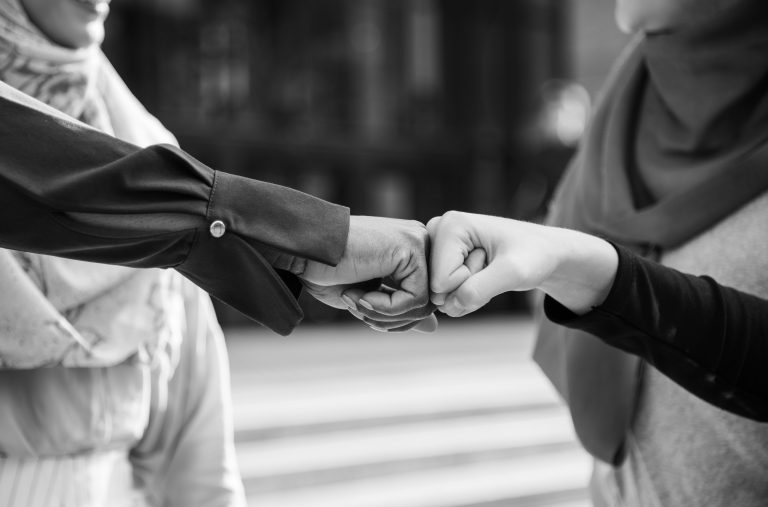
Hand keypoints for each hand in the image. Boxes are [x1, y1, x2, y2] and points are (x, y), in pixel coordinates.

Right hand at [300, 215, 436, 331]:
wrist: (303, 250)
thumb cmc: (327, 271)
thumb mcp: (368, 299)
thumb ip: (400, 310)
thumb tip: (434, 328)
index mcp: (409, 253)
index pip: (421, 300)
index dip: (393, 318)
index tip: (362, 311)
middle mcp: (417, 244)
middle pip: (426, 304)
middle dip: (390, 320)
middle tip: (358, 310)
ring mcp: (417, 243)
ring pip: (423, 305)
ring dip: (384, 315)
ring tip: (355, 302)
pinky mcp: (412, 248)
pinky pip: (415, 298)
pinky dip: (385, 307)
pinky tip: (359, 296)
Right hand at [427, 211, 617, 316]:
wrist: (543, 252)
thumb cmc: (532, 255)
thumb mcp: (513, 273)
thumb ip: (480, 289)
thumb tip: (449, 306)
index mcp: (450, 225)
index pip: (441, 280)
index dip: (469, 281)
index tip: (491, 261)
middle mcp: (436, 231)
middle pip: (437, 287)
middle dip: (466, 288)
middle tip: (490, 267)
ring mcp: (436, 245)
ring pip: (441, 295)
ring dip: (468, 292)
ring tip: (488, 270)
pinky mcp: (440, 258)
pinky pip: (445, 295)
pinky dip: (466, 294)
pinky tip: (481, 276)